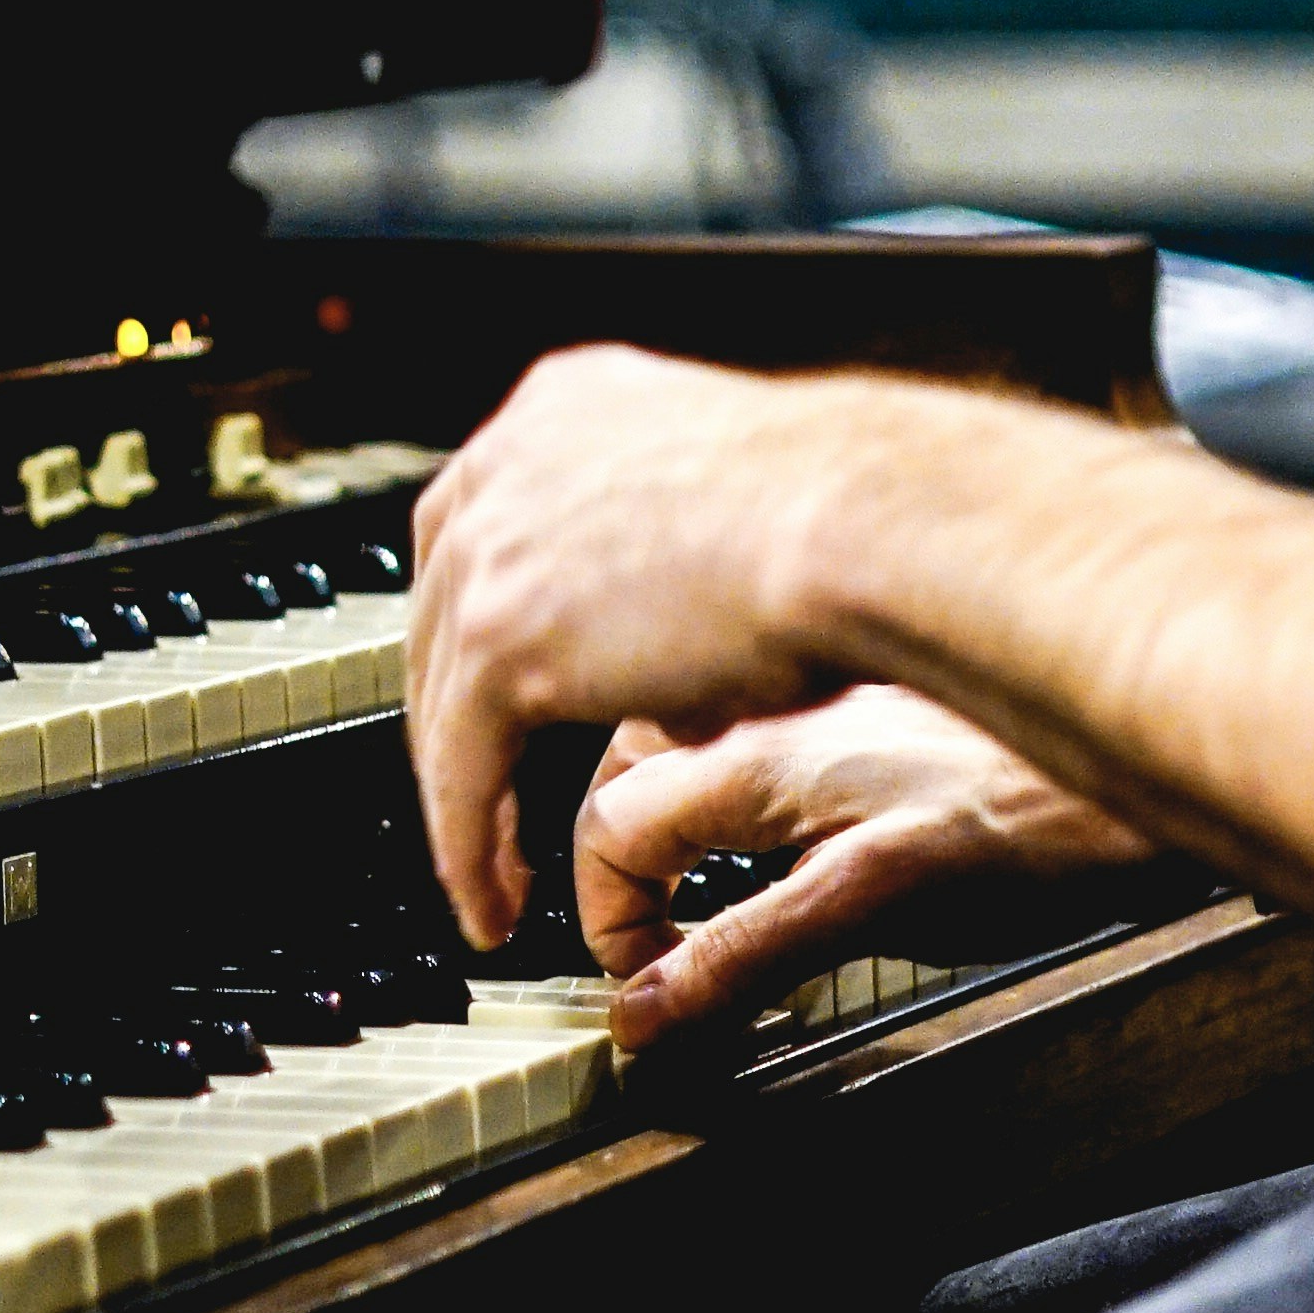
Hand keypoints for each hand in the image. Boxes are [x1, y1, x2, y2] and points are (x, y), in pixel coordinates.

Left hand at [404, 344, 866, 946]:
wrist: (873, 523)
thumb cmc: (861, 518)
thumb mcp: (738, 498)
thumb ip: (680, 546)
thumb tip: (678, 632)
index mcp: (566, 408)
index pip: (485, 535)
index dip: (486, 632)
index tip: (498, 705)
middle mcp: (510, 462)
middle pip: (442, 618)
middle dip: (460, 726)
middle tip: (483, 810)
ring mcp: (495, 546)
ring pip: (440, 703)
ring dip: (461, 804)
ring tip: (493, 885)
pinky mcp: (504, 640)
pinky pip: (460, 770)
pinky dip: (469, 849)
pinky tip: (496, 904)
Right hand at [576, 685, 1168, 1045]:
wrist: (1146, 741)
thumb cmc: (1040, 825)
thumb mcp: (872, 909)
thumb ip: (744, 955)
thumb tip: (645, 1013)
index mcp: (754, 761)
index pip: (608, 829)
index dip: (606, 919)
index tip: (641, 981)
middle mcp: (775, 707)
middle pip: (632, 764)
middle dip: (619, 849)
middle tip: (647, 926)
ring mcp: (825, 688)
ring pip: (694, 723)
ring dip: (671, 794)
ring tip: (694, 866)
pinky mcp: (881, 688)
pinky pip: (765, 708)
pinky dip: (744, 760)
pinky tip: (790, 802)